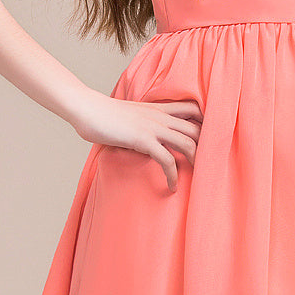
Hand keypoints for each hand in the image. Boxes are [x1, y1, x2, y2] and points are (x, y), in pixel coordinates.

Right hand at [72, 92, 203, 190]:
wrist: (87, 109)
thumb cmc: (105, 114)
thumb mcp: (132, 115)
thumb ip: (146, 123)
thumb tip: (150, 138)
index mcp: (159, 108)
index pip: (193, 109)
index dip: (205, 124)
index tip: (206, 142)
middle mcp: (161, 116)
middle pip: (197, 129)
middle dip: (206, 149)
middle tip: (205, 166)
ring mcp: (153, 127)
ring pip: (188, 143)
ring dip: (195, 163)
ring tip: (194, 179)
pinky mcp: (143, 140)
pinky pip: (167, 160)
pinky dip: (173, 175)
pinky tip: (172, 186)